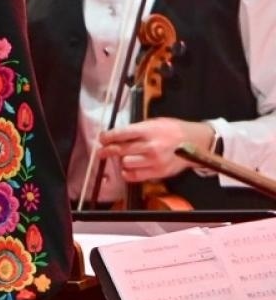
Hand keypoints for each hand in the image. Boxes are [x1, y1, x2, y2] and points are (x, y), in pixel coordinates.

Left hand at [97, 117, 215, 183]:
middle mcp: (151, 146)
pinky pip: (135, 176)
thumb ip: (137, 129)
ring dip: (121, 160)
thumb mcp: (155, 123)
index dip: (108, 137)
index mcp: (149, 130)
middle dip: (108, 150)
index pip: (121, 134)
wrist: (197, 142)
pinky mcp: (159, 172)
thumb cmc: (174, 130)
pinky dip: (128, 173)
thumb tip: (116, 135)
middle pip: (121, 150)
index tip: (102, 139)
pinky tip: (127, 168)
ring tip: (122, 157)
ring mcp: (155, 161)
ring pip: (126, 163)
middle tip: (102, 151)